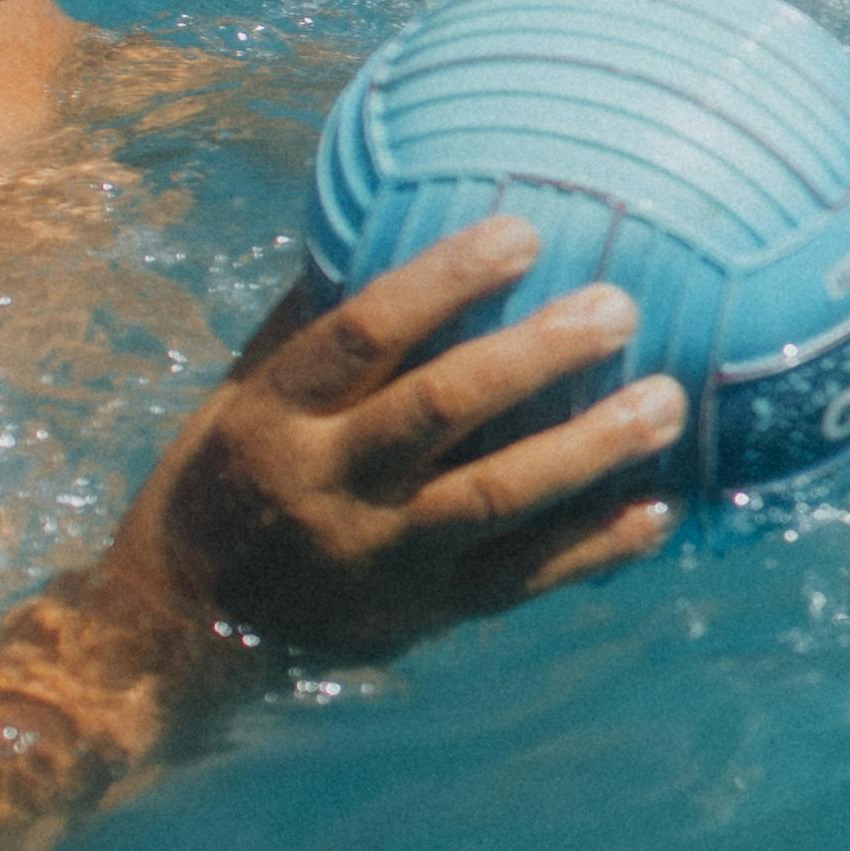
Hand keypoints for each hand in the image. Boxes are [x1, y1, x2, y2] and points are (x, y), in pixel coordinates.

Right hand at [121, 217, 678, 662]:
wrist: (182, 631)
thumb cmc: (227, 483)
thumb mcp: (240, 398)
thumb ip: (312, 323)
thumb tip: (384, 219)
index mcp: (277, 414)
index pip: (362, 334)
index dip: (443, 281)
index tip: (521, 231)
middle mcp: (328, 483)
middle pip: (439, 410)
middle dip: (535, 356)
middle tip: (618, 308)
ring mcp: (380, 556)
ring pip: (495, 498)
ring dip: (589, 449)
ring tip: (667, 403)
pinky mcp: (425, 614)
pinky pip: (522, 579)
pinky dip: (597, 546)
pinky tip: (662, 509)